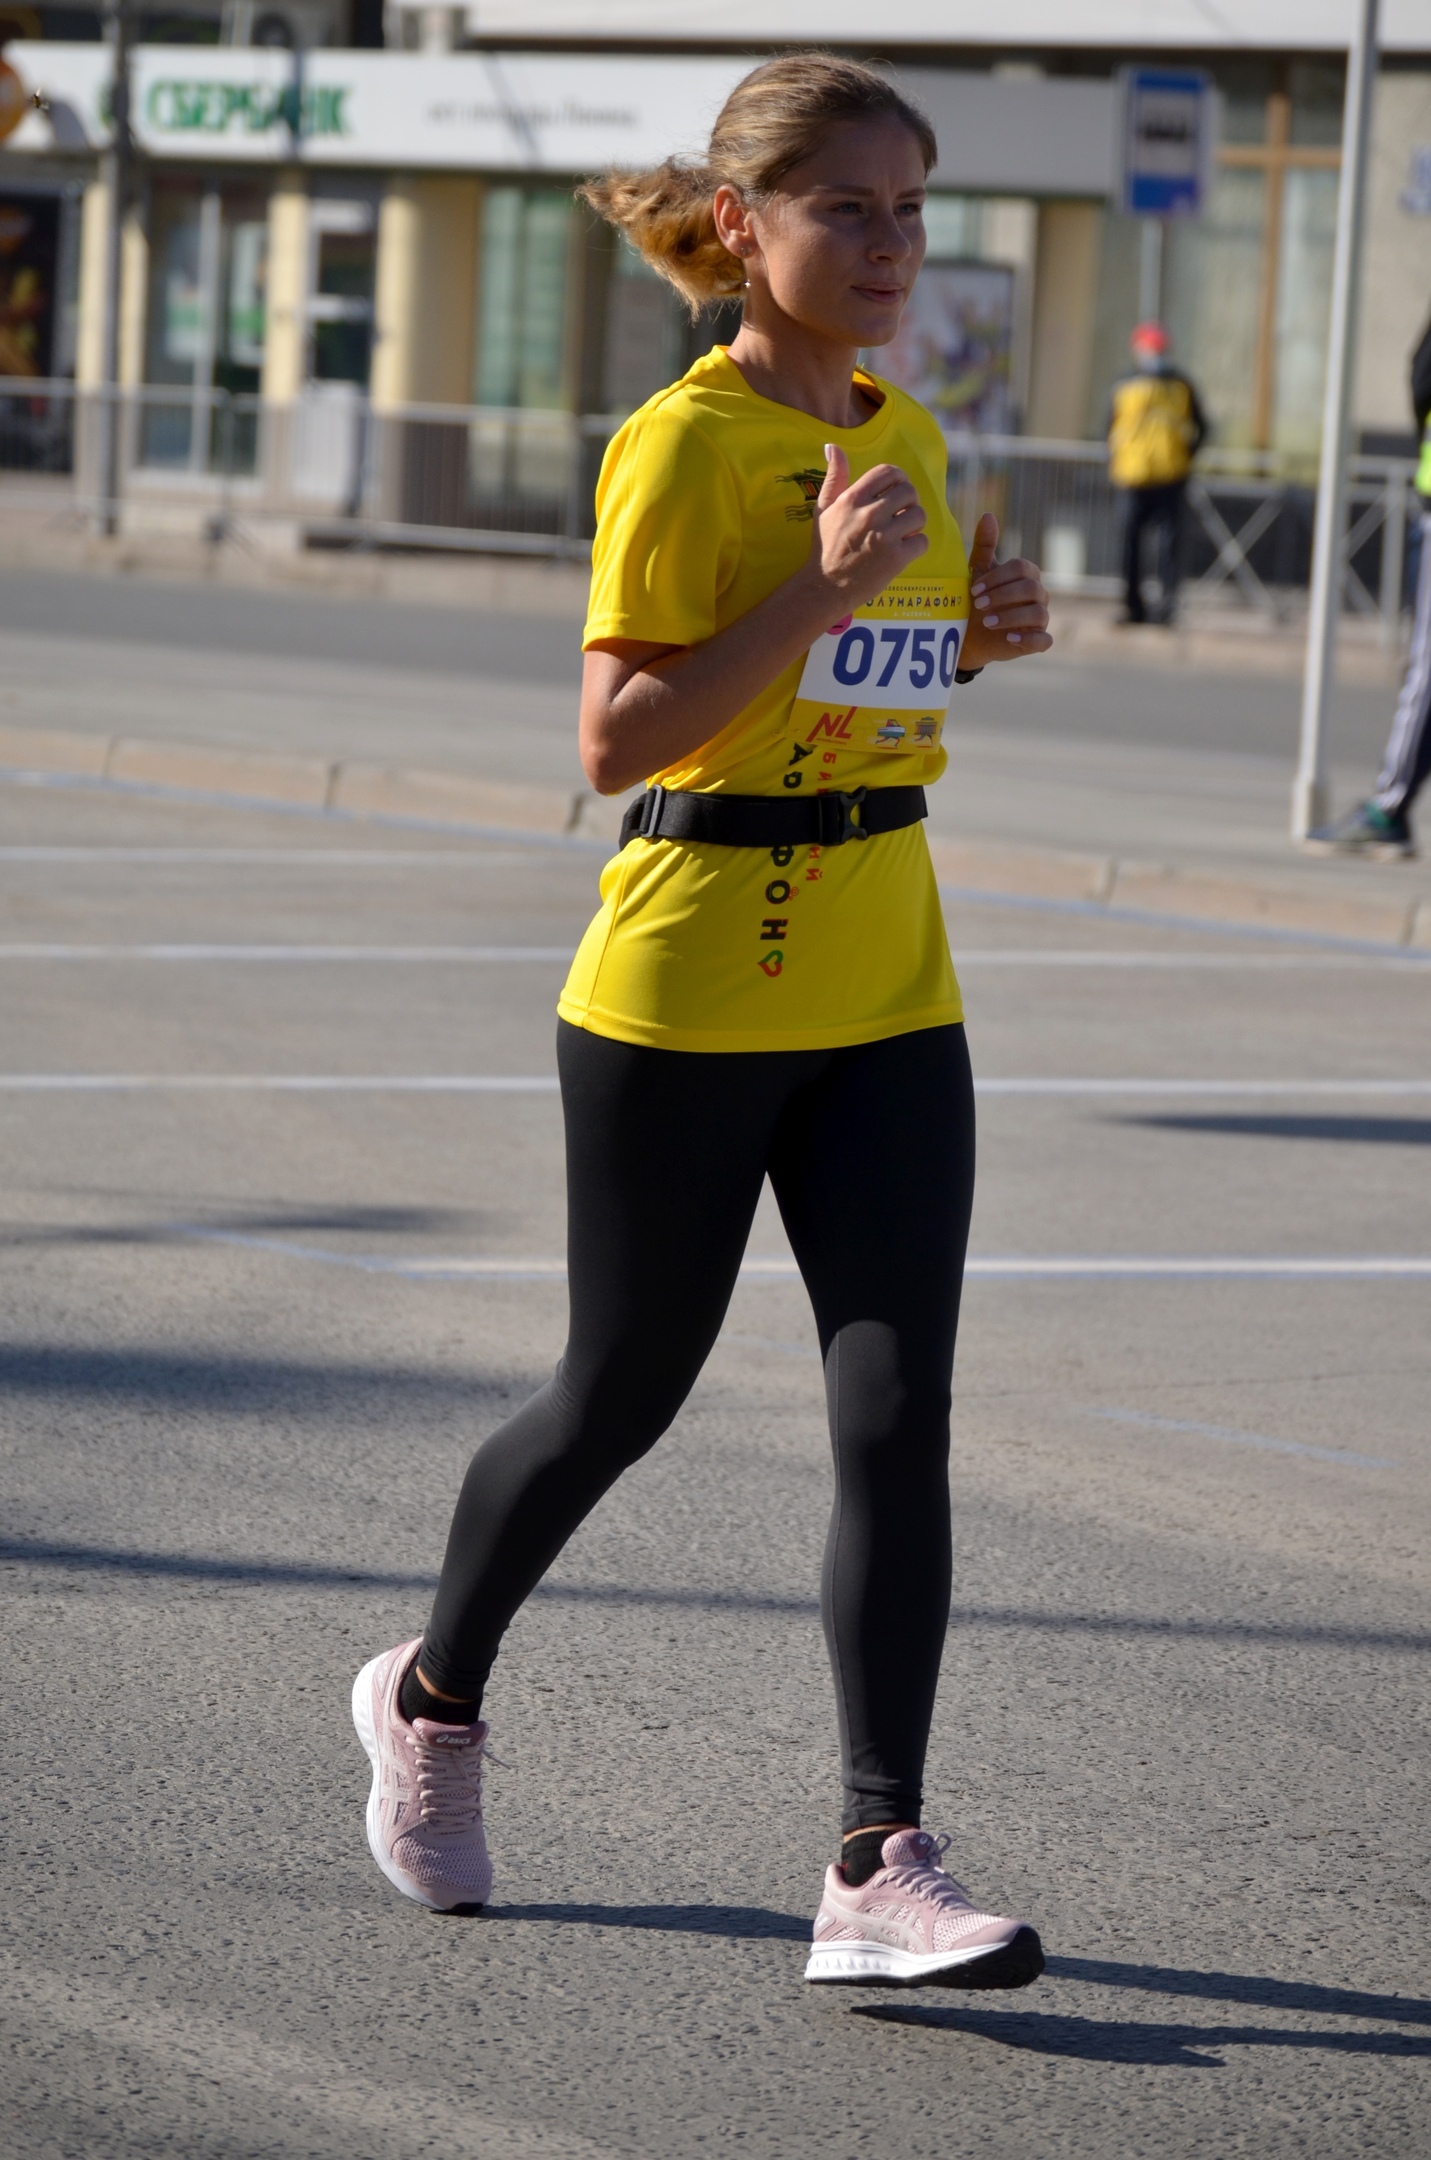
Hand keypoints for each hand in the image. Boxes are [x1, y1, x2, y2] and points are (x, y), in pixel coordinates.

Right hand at [803, 442, 928, 605]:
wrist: (825, 587)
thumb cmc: (825, 547)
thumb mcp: (823, 509)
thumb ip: (834, 477)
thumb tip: (833, 447)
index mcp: (853, 499)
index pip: (888, 472)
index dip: (898, 478)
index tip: (896, 490)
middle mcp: (869, 514)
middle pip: (908, 492)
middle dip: (909, 501)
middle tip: (901, 514)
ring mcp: (884, 537)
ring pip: (919, 515)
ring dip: (915, 523)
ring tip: (903, 532)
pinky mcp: (896, 559)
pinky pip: (922, 541)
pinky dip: (917, 546)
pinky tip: (904, 550)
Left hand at [961, 513, 1052, 666]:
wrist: (971, 634)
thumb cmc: (978, 597)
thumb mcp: (978, 571)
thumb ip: (985, 545)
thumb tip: (988, 514)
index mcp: (1027, 574)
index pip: (1021, 568)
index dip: (998, 577)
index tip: (974, 589)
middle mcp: (1038, 594)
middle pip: (1031, 588)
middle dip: (1003, 595)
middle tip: (978, 604)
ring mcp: (1040, 618)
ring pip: (1038, 614)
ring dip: (1011, 617)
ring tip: (986, 622)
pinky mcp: (1037, 640)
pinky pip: (1044, 640)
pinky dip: (1028, 639)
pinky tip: (1009, 638)